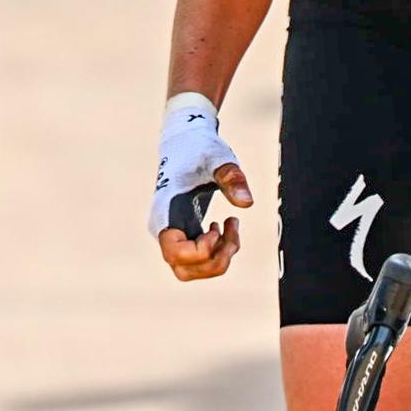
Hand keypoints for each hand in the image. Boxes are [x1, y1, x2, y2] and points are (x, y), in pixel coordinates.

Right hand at [148, 96, 253, 280]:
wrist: (187, 141)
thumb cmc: (200, 148)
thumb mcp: (219, 158)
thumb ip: (232, 177)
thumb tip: (247, 203)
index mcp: (165, 211)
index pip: (174, 254)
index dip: (201, 250)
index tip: (217, 226)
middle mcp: (163, 228)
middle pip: (184, 269)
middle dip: (215, 258)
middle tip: (232, 228)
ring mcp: (171, 234)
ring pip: (191, 270)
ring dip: (218, 258)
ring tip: (232, 227)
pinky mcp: (182, 235)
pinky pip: (198, 260)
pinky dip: (218, 252)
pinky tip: (227, 226)